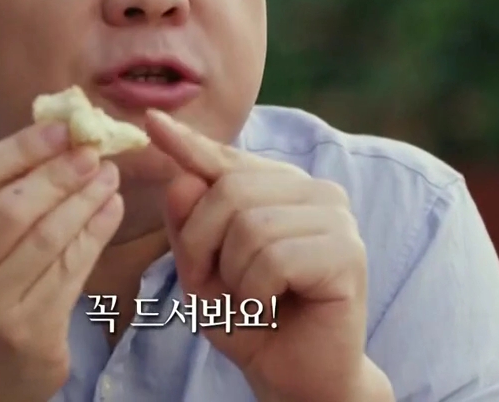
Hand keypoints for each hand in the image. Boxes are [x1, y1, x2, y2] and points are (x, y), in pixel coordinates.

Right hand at [0, 122, 123, 401]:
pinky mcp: (31, 335)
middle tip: (93, 152)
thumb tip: (54, 132)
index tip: (60, 130)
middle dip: (60, 173)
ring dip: (87, 199)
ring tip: (108, 175)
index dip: (20, 147)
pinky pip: (73, 271)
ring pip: (51, 238)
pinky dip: (96, 233)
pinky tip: (109, 210)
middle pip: (13, 207)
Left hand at [147, 110, 388, 401]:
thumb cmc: (252, 320)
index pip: (226, 158)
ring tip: (252, 301)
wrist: (296, 377)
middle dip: (201, 246)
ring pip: (249, 226)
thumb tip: (180, 177)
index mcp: (282, 187)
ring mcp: (337, 218)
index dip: (188, 144)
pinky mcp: (347, 252)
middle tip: (218, 288)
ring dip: (233, 277)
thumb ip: (189, 224)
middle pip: (229, 191)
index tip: (151, 123)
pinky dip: (257, 294)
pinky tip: (273, 309)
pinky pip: (273, 259)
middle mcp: (315, 191)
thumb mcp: (203, 270)